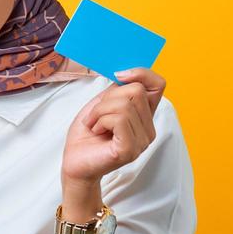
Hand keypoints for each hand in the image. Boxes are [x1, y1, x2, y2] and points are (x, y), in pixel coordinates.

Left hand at [62, 67, 164, 182]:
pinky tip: (96, 132)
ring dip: (99, 112)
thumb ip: (118, 90)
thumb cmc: (86, 135)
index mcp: (144, 115)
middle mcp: (148, 128)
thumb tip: (127, 73)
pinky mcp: (130, 149)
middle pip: (136, 91)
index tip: (118, 75)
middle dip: (107, 99)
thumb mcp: (101, 104)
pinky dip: (100, 121)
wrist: (74, 161)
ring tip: (94, 125)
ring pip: (125, 105)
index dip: (141, 73)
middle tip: (95, 115)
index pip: (158, 84)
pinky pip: (118, 119)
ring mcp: (142, 141)